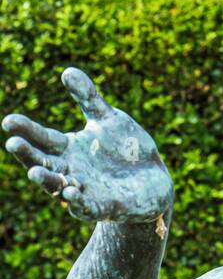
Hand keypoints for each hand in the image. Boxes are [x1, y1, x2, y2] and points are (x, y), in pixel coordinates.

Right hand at [4, 68, 171, 225]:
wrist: (152, 180)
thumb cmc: (125, 148)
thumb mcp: (108, 118)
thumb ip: (88, 98)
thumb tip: (66, 71)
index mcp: (69, 150)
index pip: (43, 139)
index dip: (26, 130)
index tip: (9, 121)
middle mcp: (71, 171)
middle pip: (44, 163)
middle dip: (28, 155)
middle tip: (13, 143)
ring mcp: (87, 190)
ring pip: (59, 188)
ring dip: (47, 181)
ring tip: (34, 172)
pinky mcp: (107, 207)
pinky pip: (89, 207)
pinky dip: (79, 202)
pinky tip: (71, 193)